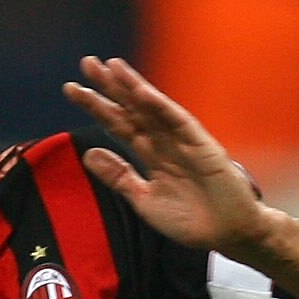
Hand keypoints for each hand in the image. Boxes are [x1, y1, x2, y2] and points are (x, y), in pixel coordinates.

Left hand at [62, 54, 280, 259]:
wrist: (227, 235)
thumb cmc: (190, 221)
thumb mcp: (144, 200)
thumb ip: (119, 176)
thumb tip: (88, 153)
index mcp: (150, 155)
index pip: (119, 125)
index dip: (97, 107)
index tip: (72, 89)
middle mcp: (163, 142)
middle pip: (131, 110)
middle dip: (110, 88)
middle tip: (87, 64)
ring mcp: (182, 140)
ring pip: (152, 109)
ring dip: (132, 87)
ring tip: (110, 67)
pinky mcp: (201, 144)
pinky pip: (177, 120)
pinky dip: (159, 105)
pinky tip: (141, 91)